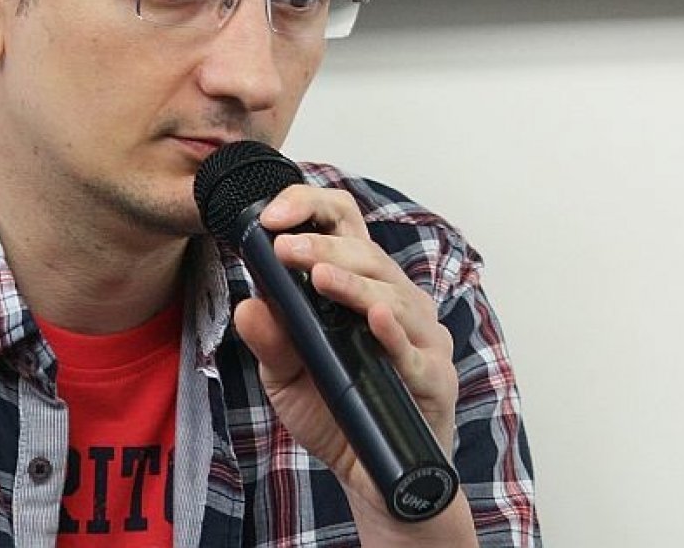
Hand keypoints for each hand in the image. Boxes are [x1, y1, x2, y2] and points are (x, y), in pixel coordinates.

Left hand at [232, 184, 476, 543]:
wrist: (369, 476)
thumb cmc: (333, 411)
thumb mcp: (285, 374)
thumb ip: (269, 340)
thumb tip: (248, 305)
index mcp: (358, 285)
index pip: (343, 225)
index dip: (310, 208)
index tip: (271, 216)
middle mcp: (394, 300)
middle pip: (366, 252)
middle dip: (323, 245)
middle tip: (285, 247)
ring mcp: (420, 337)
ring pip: (391, 293)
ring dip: (353, 282)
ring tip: (320, 275)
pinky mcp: (435, 378)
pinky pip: (416, 353)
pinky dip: (395, 334)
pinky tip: (374, 319)